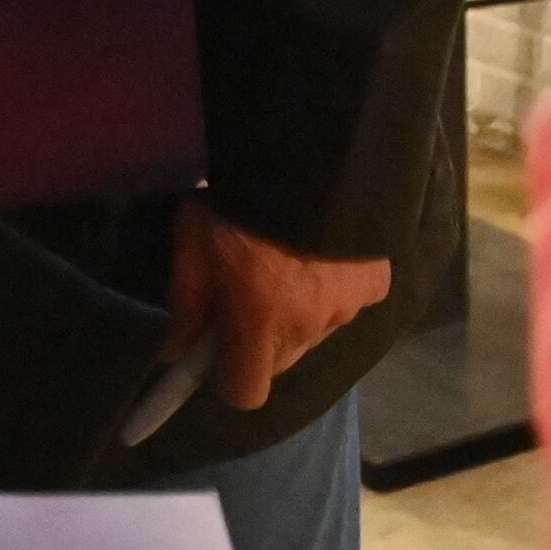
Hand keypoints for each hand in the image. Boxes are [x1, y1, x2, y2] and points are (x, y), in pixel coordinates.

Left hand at [164, 201, 392, 409]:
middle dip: (259, 341)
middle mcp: (306, 328)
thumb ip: (185, 302)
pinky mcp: (375, 285)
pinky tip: (322, 255)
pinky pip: (347, 303)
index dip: (227, 375)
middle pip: (278, 362)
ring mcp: (346, 308)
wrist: (312, 156)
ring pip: (313, 334)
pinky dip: (333, 289)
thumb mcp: (192, 242)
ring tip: (286, 264)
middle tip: (246, 295)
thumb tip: (175, 351)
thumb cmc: (239, 201)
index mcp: (258, 323)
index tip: (216, 348)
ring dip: (297, 315)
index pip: (245, 392)